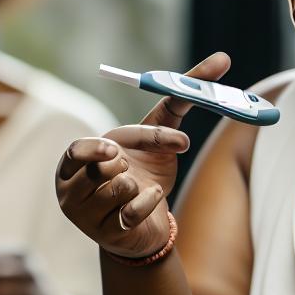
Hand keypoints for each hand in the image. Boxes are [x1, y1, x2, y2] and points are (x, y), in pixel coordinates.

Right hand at [56, 52, 229, 258]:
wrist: (148, 221)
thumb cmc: (147, 169)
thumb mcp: (158, 131)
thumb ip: (181, 95)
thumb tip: (222, 58)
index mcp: (75, 160)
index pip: (79, 150)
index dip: (96, 148)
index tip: (117, 149)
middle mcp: (71, 187)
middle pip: (98, 170)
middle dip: (126, 166)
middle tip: (132, 168)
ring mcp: (85, 215)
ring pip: (119, 190)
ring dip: (142, 185)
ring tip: (139, 188)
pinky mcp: (107, 235)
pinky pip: (133, 213)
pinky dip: (149, 204)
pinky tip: (148, 203)